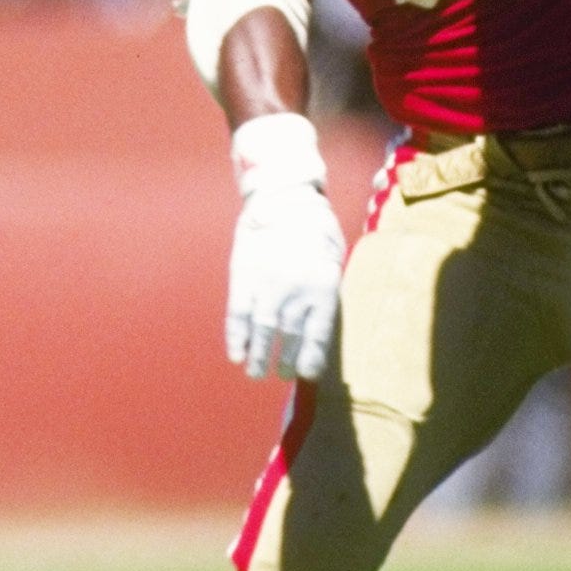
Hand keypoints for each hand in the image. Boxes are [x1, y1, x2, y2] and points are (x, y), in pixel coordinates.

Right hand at [226, 177, 345, 380]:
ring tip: (256, 372)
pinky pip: (238, 315)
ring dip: (258, 356)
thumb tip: (317, 331)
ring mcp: (267, 284)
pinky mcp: (243, 277)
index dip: (310, 359)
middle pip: (288, 337)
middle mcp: (296, 290)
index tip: (305, 374)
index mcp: (324, 286)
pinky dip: (237, 338)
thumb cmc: (315, 228)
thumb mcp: (333, 259)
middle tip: (280, 373)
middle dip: (283, 360)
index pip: (317, 335)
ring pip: (262, 332)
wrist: (283, 196)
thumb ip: (325, 293)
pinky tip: (237, 354)